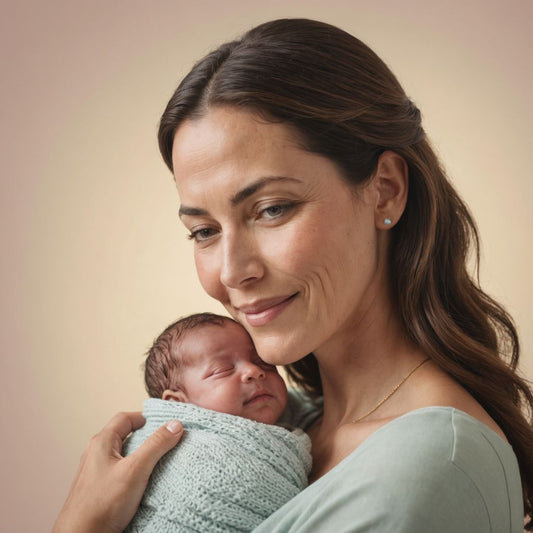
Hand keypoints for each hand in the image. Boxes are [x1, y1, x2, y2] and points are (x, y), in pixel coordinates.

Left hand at [53, 411, 182, 532]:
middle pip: (124, 435)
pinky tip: (143, 482)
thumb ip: (156, 445)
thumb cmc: (101, 505)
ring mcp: (96, 472)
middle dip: (145, 437)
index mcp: (101, 443)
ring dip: (139, 455)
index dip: (145, 418)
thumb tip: (174, 425)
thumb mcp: (135, 470)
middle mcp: (95, 454)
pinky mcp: (98, 489)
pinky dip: (133, 471)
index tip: (163, 424)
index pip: (125, 418)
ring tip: (156, 462)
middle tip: (164, 442)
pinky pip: (119, 471)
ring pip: (122, 455)